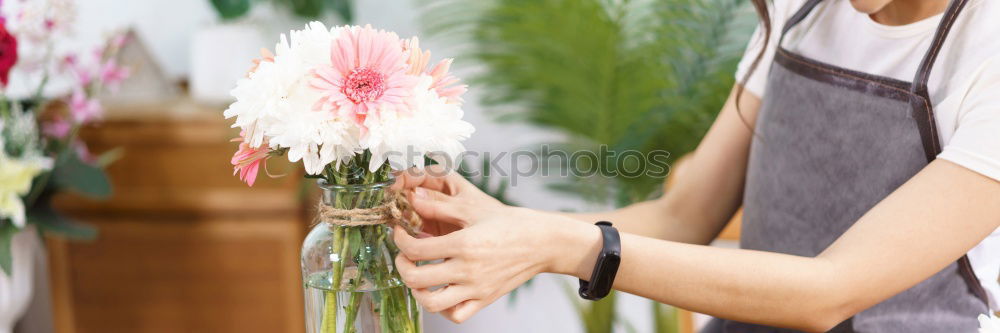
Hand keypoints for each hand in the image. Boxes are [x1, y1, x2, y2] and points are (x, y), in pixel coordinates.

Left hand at [392, 177, 590, 322]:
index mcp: (464, 244)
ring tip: (419, 275)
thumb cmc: (510, 222)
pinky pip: (457, 314)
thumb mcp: (475, 208)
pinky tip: (441, 290)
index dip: (400, 240)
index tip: (400, 233)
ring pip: (433, 304)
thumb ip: (441, 206)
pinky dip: (443, 308)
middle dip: (402, 266)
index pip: (416, 249)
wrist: (542, 242)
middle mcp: (468, 270)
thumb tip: (413, 199)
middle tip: (404, 255)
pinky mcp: (485, 299)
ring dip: (417, 291)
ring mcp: (476, 289)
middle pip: (417, 279)